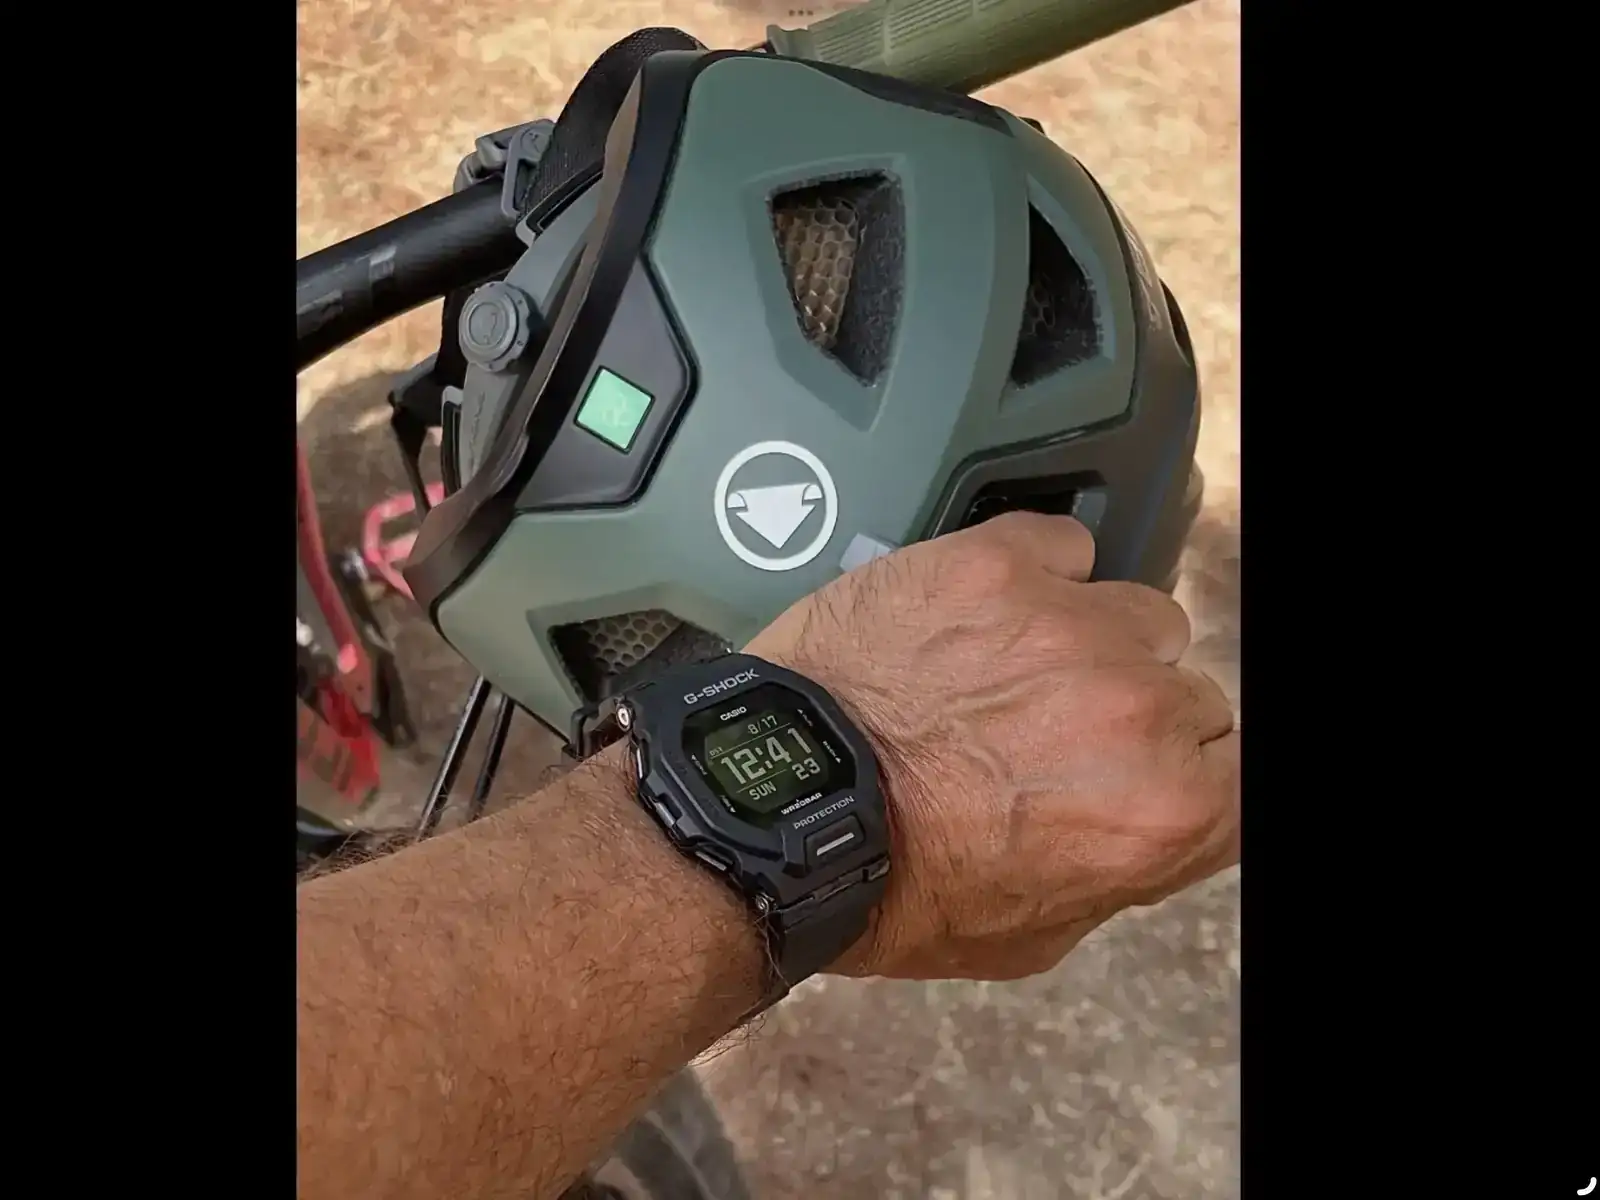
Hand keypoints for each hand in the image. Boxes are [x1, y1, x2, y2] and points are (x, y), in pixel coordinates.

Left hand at [746, 512, 1239, 980]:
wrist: (779, 810)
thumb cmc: (891, 883)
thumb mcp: (1036, 934)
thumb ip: (1125, 866)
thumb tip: (1151, 818)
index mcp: (1161, 809)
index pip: (1237, 769)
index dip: (1185, 775)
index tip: (1146, 774)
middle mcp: (1135, 708)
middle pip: (1189, 692)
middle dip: (1134, 717)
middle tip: (1052, 737)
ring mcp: (1068, 624)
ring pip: (1139, 612)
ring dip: (1092, 641)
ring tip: (1010, 672)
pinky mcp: (997, 563)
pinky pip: (1065, 545)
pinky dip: (1036, 574)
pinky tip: (984, 614)